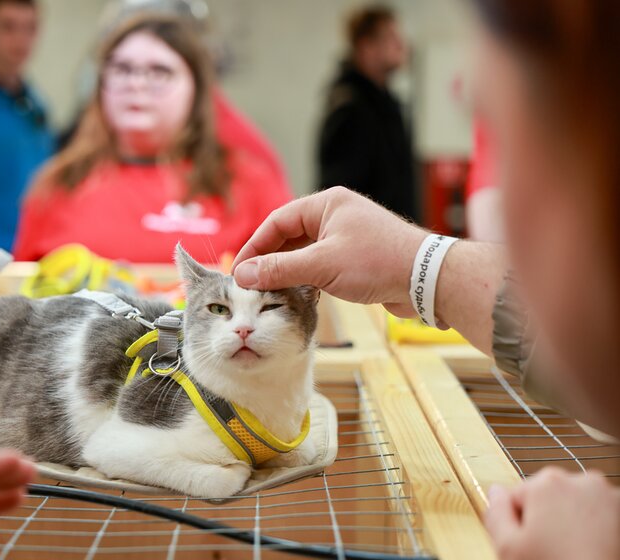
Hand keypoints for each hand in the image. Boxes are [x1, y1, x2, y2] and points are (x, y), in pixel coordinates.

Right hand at [233, 187, 424, 316]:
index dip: (255, 246)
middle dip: (268, 260)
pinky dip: (305, 278)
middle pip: (289, 236)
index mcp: (327, 204)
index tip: (239, 271)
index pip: (278, 221)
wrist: (428, 280)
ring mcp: (347, 237)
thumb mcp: (321, 265)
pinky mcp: (356, 258)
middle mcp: (336, 216)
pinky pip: (320, 265)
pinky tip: (295, 294)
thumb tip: (243, 275)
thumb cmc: (378, 262)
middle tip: (249, 284)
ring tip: (268, 292)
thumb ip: (279, 269)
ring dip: (286, 271)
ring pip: (304, 252)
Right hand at [484, 468, 619, 559]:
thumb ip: (495, 512)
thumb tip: (496, 492)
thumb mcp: (508, 546)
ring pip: (572, 503)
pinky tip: (590, 547)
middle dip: (546, 517)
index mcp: (548, 482)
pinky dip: (593, 525)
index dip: (518, 521)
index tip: (529, 541)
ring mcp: (607, 495)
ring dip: (569, 520)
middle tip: (550, 548)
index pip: (517, 496)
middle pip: (547, 495)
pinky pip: (596, 512)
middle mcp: (580, 480)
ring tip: (571, 549)